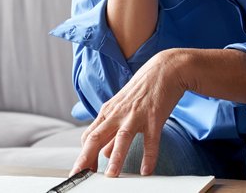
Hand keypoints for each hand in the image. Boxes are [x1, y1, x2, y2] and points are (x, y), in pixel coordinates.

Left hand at [70, 50, 189, 176]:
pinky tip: (146, 170)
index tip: (80, 170)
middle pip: (97, 137)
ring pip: (121, 138)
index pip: (89, 136)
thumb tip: (103, 152)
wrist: (164, 69)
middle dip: (86, 157)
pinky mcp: (154, 117)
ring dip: (115, 158)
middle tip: (80, 174)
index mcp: (108, 112)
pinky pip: (151, 140)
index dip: (83, 154)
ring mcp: (135, 115)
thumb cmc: (142, 90)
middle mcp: (118, 114)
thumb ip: (112, 132)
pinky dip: (149, 156)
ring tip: (111, 175)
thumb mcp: (122, 109)